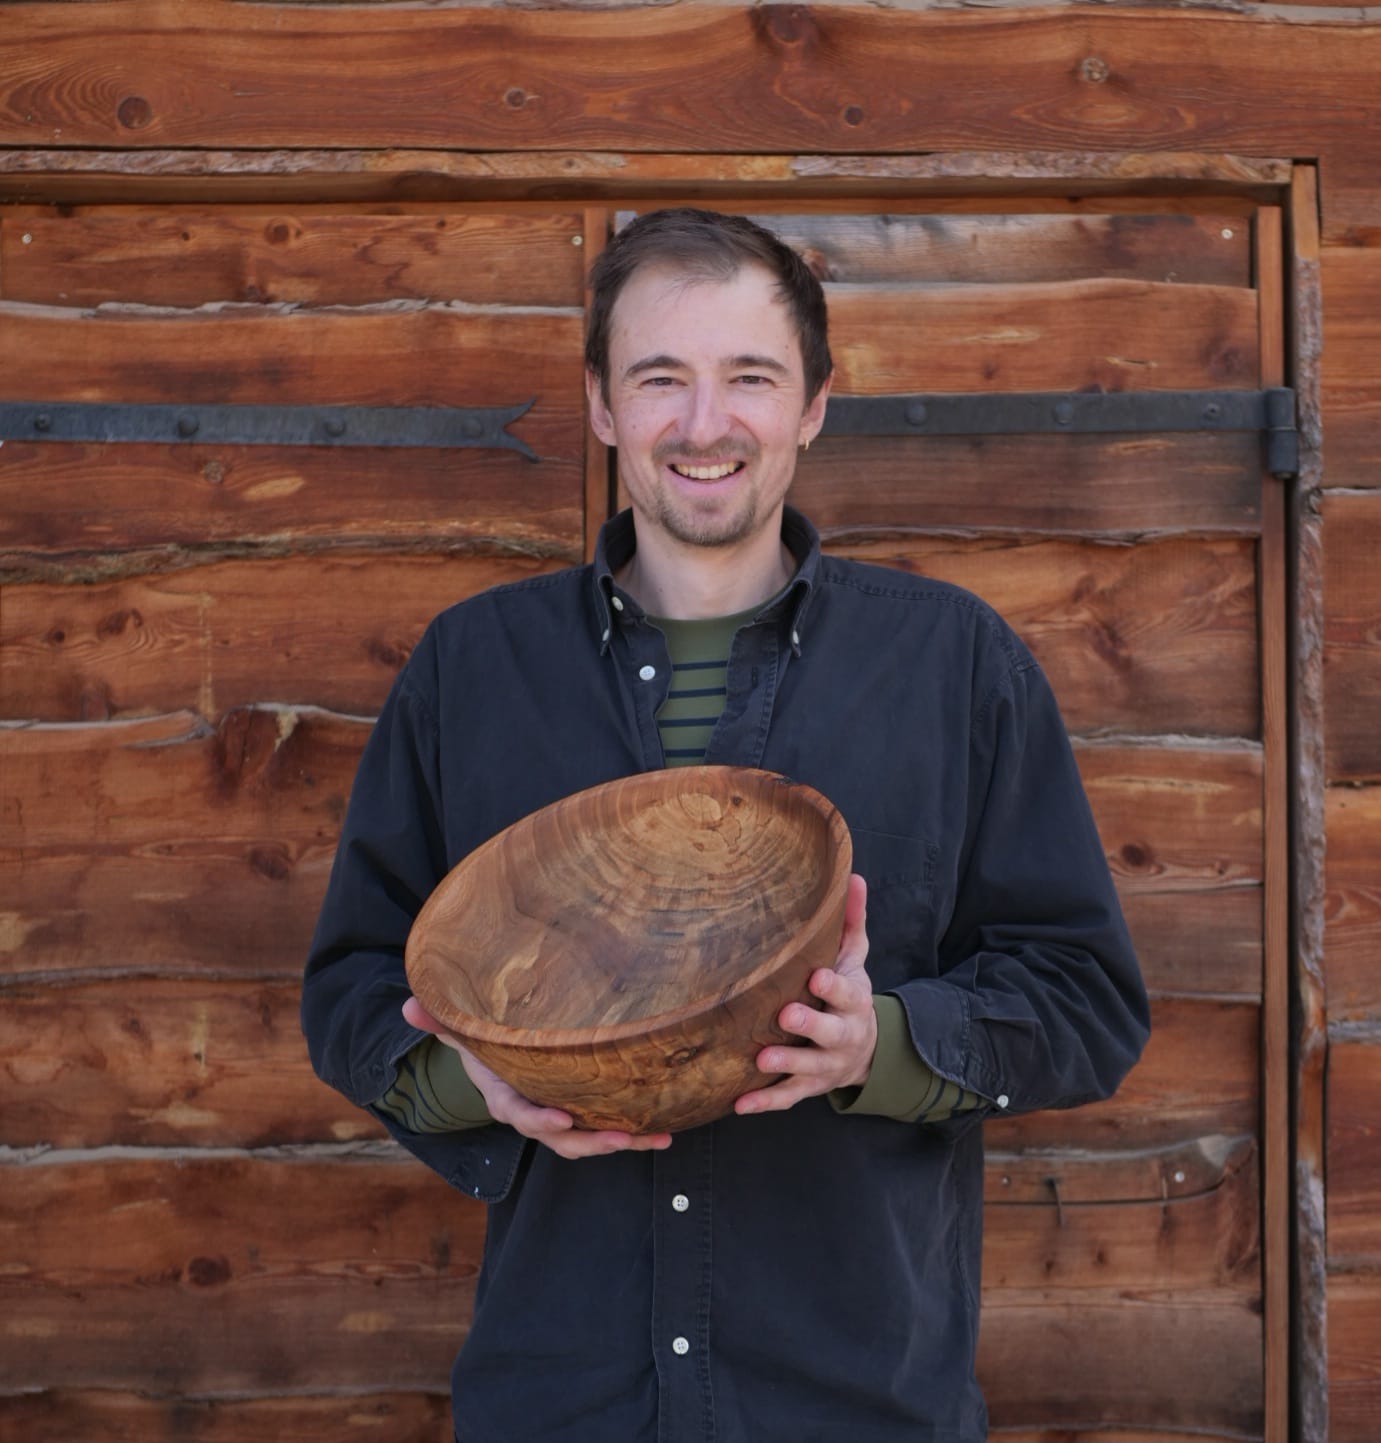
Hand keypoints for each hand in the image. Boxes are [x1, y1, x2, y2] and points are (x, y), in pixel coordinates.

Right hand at [401, 996, 671, 1158]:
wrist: (499, 1062)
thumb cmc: (485, 1043)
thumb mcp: (463, 1031)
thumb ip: (441, 1021)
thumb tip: (411, 1005)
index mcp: (506, 1098)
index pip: (520, 1115)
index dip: (539, 1119)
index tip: (561, 1117)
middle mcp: (536, 1114)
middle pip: (563, 1138)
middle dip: (592, 1140)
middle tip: (621, 1137)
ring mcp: (562, 1117)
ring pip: (590, 1140)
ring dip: (624, 1141)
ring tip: (655, 1138)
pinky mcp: (585, 1113)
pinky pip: (610, 1128)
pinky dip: (638, 1133)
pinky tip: (666, 1131)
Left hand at [734, 873, 876, 1116]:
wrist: (865, 1051)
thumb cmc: (847, 994)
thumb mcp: (855, 959)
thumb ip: (851, 922)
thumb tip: (853, 875)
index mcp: (852, 1002)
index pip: (847, 994)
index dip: (834, 986)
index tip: (817, 976)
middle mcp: (841, 1036)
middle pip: (829, 1033)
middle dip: (810, 1025)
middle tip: (786, 1016)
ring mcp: (825, 1066)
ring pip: (807, 1069)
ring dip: (786, 1065)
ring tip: (761, 1059)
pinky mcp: (808, 1088)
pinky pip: (786, 1098)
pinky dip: (764, 1102)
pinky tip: (739, 1104)